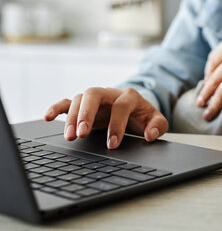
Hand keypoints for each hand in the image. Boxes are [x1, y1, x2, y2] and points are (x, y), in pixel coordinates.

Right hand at [44, 87, 168, 148]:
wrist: (135, 109)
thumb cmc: (143, 116)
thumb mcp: (156, 121)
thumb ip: (158, 126)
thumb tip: (150, 135)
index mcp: (129, 96)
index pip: (121, 107)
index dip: (117, 125)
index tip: (113, 144)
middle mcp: (110, 93)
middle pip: (94, 94)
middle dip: (87, 113)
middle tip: (82, 133)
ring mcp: (95, 98)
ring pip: (79, 99)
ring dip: (72, 117)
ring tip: (70, 136)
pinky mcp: (84, 105)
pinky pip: (67, 102)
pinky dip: (56, 108)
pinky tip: (48, 117)